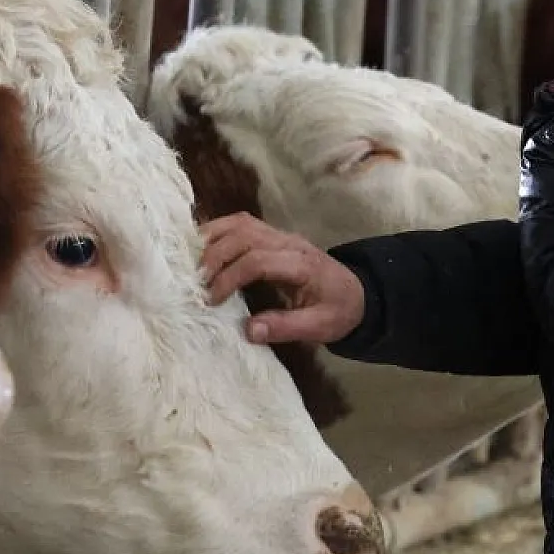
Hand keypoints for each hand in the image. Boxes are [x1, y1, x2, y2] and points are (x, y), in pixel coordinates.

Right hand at [199, 212, 365, 343]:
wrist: (358, 294)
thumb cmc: (338, 311)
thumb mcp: (320, 327)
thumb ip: (286, 327)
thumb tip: (249, 330)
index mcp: (302, 265)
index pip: (258, 260)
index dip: (230, 277)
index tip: (213, 300)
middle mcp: (290, 243)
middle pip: (245, 235)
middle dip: (216, 256)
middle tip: (197, 282)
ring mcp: (282, 236)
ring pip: (241, 223)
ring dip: (213, 238)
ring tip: (194, 264)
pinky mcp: (274, 236)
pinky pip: (243, 224)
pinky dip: (220, 231)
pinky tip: (204, 248)